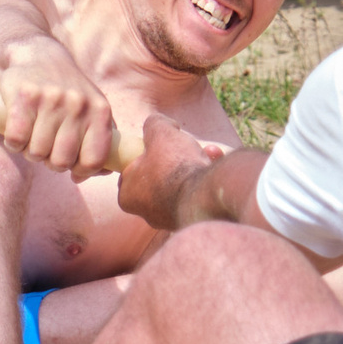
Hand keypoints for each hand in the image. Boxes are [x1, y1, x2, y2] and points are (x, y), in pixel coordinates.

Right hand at [0, 53, 119, 178]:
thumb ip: (102, 140)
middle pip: (61, 161)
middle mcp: (78, 104)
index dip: (80, 171)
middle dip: (51, 162)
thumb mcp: (94, 109)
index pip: (93, 160)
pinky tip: (17, 134)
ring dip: (30, 152)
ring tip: (32, 138)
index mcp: (100, 110)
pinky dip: (13, 144)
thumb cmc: (69, 92)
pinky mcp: (24, 97)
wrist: (38, 55)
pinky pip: (16, 140)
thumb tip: (94, 174)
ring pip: (37, 152)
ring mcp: (51, 100)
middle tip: (47, 148)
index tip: (71, 167)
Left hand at [114, 115, 214, 229]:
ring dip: (193, 164)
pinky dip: (204, 177)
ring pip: (180, 183)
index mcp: (128, 195)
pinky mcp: (193, 219)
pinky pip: (196, 193)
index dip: (144, 154)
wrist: (207, 193)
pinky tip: (214, 160)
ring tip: (207, 151)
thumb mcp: (160, 132)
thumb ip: (153, 124)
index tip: (158, 145)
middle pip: (158, 176)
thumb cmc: (174, 164)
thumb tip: (156, 123)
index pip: (130, 172)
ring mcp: (170, 219)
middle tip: (184, 146)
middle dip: (175, 158)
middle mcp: (147, 212)